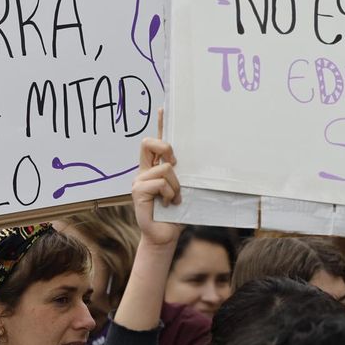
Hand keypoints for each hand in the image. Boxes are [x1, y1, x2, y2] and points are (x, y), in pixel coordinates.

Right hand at [132, 109, 182, 248]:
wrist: (165, 236)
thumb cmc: (177, 214)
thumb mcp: (185, 190)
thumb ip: (186, 176)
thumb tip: (207, 162)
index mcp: (155, 168)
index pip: (155, 141)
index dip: (159, 124)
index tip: (164, 107)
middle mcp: (144, 170)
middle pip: (148, 142)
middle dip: (166, 147)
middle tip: (176, 163)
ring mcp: (139, 180)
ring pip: (164, 168)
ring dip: (176, 186)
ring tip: (174, 200)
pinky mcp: (137, 192)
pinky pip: (159, 183)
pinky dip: (169, 194)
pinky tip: (168, 205)